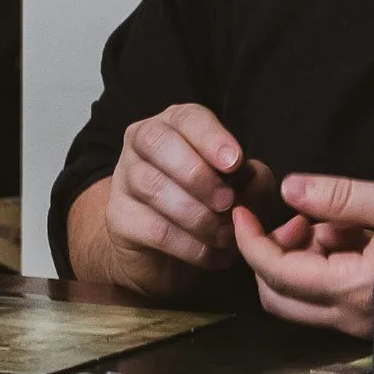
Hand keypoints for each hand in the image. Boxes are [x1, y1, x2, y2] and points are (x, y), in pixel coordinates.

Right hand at [93, 102, 275, 293]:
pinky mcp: (119, 218)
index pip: (187, 118)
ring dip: (197, 215)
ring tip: (225, 236)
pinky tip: (211, 255)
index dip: (211, 138)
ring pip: (153, 186)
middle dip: (198, 175)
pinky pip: (154, 228)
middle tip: (227, 202)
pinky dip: (189, 245)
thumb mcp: (238, 187)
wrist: (165, 252)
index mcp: (174, 125)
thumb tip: (254, 179)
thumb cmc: (206, 205)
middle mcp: (142, 144)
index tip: (235, 162)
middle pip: (158, 143)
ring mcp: (125, 179)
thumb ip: (253, 179)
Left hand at [230, 173, 373, 335]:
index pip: (274, 272)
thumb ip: (341, 197)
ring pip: (302, 301)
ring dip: (301, 260)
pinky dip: (326, 269)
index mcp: (354, 291)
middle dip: (272, 252)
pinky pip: (331, 301)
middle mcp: (354, 320)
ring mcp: (366, 327)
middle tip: (299, 213)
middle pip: (278, 296)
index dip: (249, 238)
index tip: (241, 206)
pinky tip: (358, 237)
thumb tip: (288, 189)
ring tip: (340, 219)